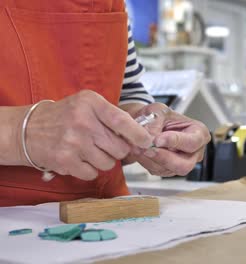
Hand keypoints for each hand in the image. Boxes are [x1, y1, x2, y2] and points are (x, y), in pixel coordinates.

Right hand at [22, 90, 153, 180]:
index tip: (146, 141)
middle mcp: (83, 122)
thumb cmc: (65, 116)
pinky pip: (92, 173)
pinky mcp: (65, 160)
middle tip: (107, 145)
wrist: (28, 129)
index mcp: (91, 104)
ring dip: (103, 160)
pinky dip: (89, 170)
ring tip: (90, 150)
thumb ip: (113, 117)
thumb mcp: (88, 105)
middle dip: (118, 150)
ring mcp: (73, 142)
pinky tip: (79, 159)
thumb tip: (140, 138)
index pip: (122, 121)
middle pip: (120, 148)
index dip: (138, 134)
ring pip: (108, 163)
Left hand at [124, 103, 210, 176]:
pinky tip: (140, 152)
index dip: (175, 142)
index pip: (192, 142)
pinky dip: (146, 162)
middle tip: (147, 149)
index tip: (158, 139)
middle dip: (163, 158)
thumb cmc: (159, 116)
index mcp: (199, 133)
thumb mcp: (157, 111)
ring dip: (150, 160)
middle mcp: (195, 152)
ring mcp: (183, 163)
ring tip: (138, 147)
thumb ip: (155, 123)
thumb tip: (151, 139)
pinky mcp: (169, 169)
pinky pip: (158, 171)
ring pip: (168, 170)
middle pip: (184, 165)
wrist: (148, 123)